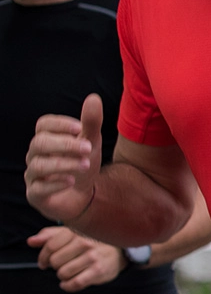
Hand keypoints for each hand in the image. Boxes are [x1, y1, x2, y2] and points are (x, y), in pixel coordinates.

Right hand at [24, 93, 103, 222]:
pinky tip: (71, 181)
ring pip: (39, 165)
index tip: (80, 127)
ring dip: (64, 163)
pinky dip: (55, 183)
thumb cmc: (83, 163)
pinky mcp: (36, 194)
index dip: (59, 124)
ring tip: (86, 165)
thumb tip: (93, 98)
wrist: (83, 196)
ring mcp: (34, 175)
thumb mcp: (91, 142)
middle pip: (39, 143)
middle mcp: (36, 155)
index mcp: (47, 138)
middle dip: (65, 144)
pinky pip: (38, 188)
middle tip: (89, 148)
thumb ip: (91, 122)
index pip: (43, 125)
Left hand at [27, 226, 127, 290]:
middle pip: (55, 261)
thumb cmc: (91, 243)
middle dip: (56, 266)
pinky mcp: (99, 271)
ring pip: (63, 273)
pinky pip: (75, 283)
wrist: (119, 252)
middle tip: (63, 265)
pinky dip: (68, 286)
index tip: (44, 262)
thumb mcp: (71, 234)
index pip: (50, 246)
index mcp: (76, 232)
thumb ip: (49, 236)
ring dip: (63, 276)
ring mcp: (92, 257)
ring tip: (69, 272)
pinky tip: (69, 282)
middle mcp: (85, 243)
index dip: (43, 257)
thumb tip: (31, 241)